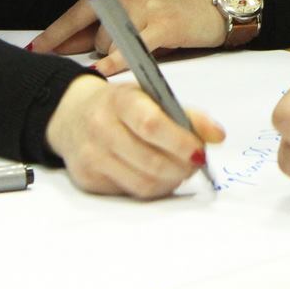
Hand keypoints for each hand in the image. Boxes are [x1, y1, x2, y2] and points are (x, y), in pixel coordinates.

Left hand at [29, 0, 225, 75]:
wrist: (222, 0)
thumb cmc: (184, 4)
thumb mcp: (144, 1)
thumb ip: (112, 19)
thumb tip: (76, 46)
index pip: (78, 12)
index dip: (56, 35)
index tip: (37, 50)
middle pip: (96, 37)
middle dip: (105, 51)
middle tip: (133, 49)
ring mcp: (143, 7)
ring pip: (111, 47)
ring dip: (124, 57)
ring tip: (155, 45)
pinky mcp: (160, 25)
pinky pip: (127, 53)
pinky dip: (114, 66)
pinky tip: (103, 74)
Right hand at [45, 74, 225, 197]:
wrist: (71, 115)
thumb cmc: (120, 105)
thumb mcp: (151, 96)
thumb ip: (186, 114)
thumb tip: (218, 136)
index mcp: (120, 101)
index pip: (152, 125)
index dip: (181, 142)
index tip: (202, 151)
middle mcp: (101, 129)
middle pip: (150, 161)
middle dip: (182, 167)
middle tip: (197, 163)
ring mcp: (92, 158)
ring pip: (142, 183)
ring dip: (171, 181)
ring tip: (181, 170)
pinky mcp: (88, 180)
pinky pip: (130, 193)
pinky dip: (152, 187)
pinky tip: (158, 175)